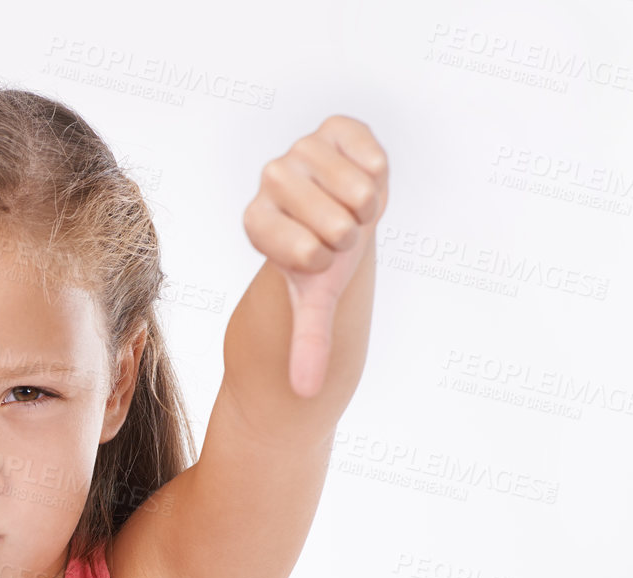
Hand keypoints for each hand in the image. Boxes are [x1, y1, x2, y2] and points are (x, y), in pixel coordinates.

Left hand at [242, 115, 388, 397]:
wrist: (345, 210)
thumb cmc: (325, 257)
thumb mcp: (316, 297)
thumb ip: (308, 341)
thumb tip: (304, 393)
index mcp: (255, 223)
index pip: (297, 251)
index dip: (322, 259)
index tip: (319, 256)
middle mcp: (269, 182)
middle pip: (329, 222)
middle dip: (348, 236)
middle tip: (341, 230)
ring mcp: (300, 151)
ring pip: (352, 189)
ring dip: (366, 207)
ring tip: (353, 207)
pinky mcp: (333, 128)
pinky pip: (367, 151)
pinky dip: (377, 170)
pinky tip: (367, 176)